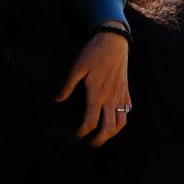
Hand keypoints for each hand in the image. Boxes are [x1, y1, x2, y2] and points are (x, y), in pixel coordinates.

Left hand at [55, 27, 130, 145]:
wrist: (114, 40)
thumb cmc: (93, 52)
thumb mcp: (77, 67)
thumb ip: (67, 86)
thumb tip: (56, 100)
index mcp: (97, 94)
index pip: (90, 122)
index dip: (81, 132)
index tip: (75, 134)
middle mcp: (111, 98)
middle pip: (108, 129)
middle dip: (99, 140)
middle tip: (89, 143)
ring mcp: (121, 95)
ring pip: (121, 123)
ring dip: (112, 133)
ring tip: (102, 135)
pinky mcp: (126, 90)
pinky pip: (127, 111)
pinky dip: (121, 119)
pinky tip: (114, 119)